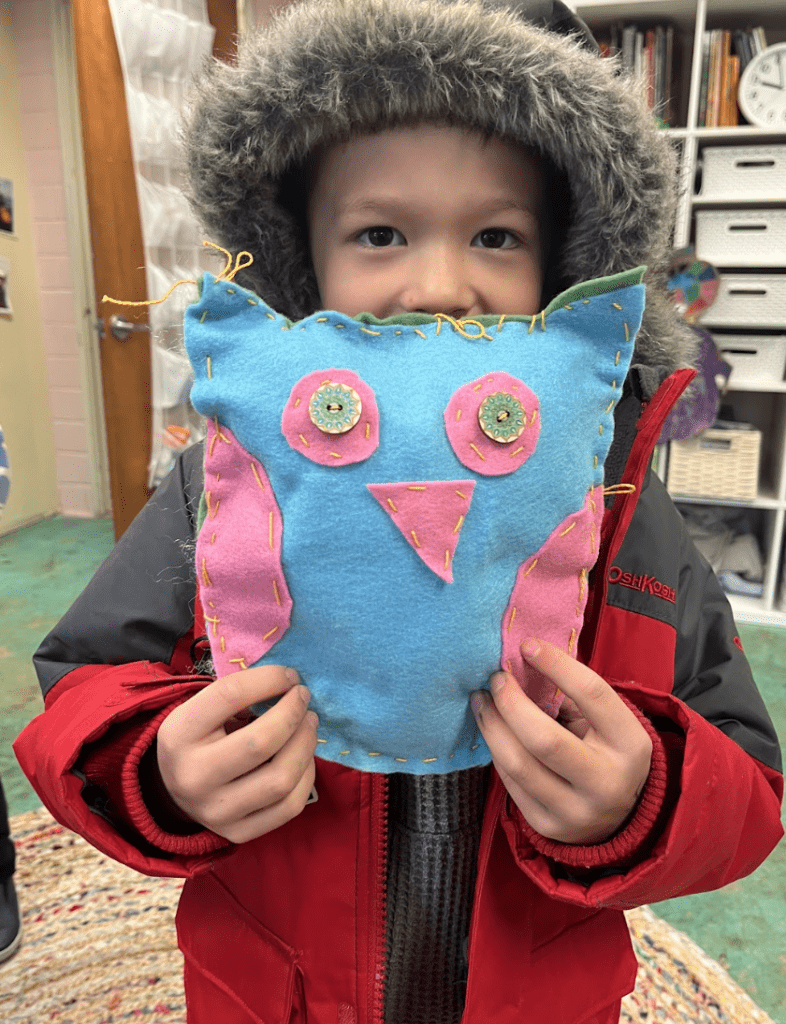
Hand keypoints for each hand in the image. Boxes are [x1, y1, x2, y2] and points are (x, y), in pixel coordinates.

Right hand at [157, 665, 317, 842]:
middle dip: (293, 714)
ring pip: (281, 779)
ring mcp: (215, 812)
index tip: (290, 676)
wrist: (172, 790)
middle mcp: (193, 777)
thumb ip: (239, 694)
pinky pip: (290, 806)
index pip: (230, 695)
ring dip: (306, 744)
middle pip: (261, 742)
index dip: (270, 679)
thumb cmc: (198, 738)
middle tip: (304, 698)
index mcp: (179, 734)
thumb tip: (291, 683)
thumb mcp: (201, 710)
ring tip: (309, 724)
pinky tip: (304, 758)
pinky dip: (307, 776)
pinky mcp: (238, 833)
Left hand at [472, 639, 651, 844]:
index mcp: (629, 744)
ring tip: (481, 701)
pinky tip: (493, 730)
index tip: (527, 645)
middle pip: (544, 739)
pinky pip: (509, 782)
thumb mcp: (606, 723)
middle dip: (510, 702)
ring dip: (491, 725)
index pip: (592, 694)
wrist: (621, 817)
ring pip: (517, 763)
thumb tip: (522, 664)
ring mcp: (576, 811)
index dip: (556, 665)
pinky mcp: (548, 826)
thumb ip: (571, 696)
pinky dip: (497, 750)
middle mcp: (606, 782)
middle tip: (495, 679)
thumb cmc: (606, 750)